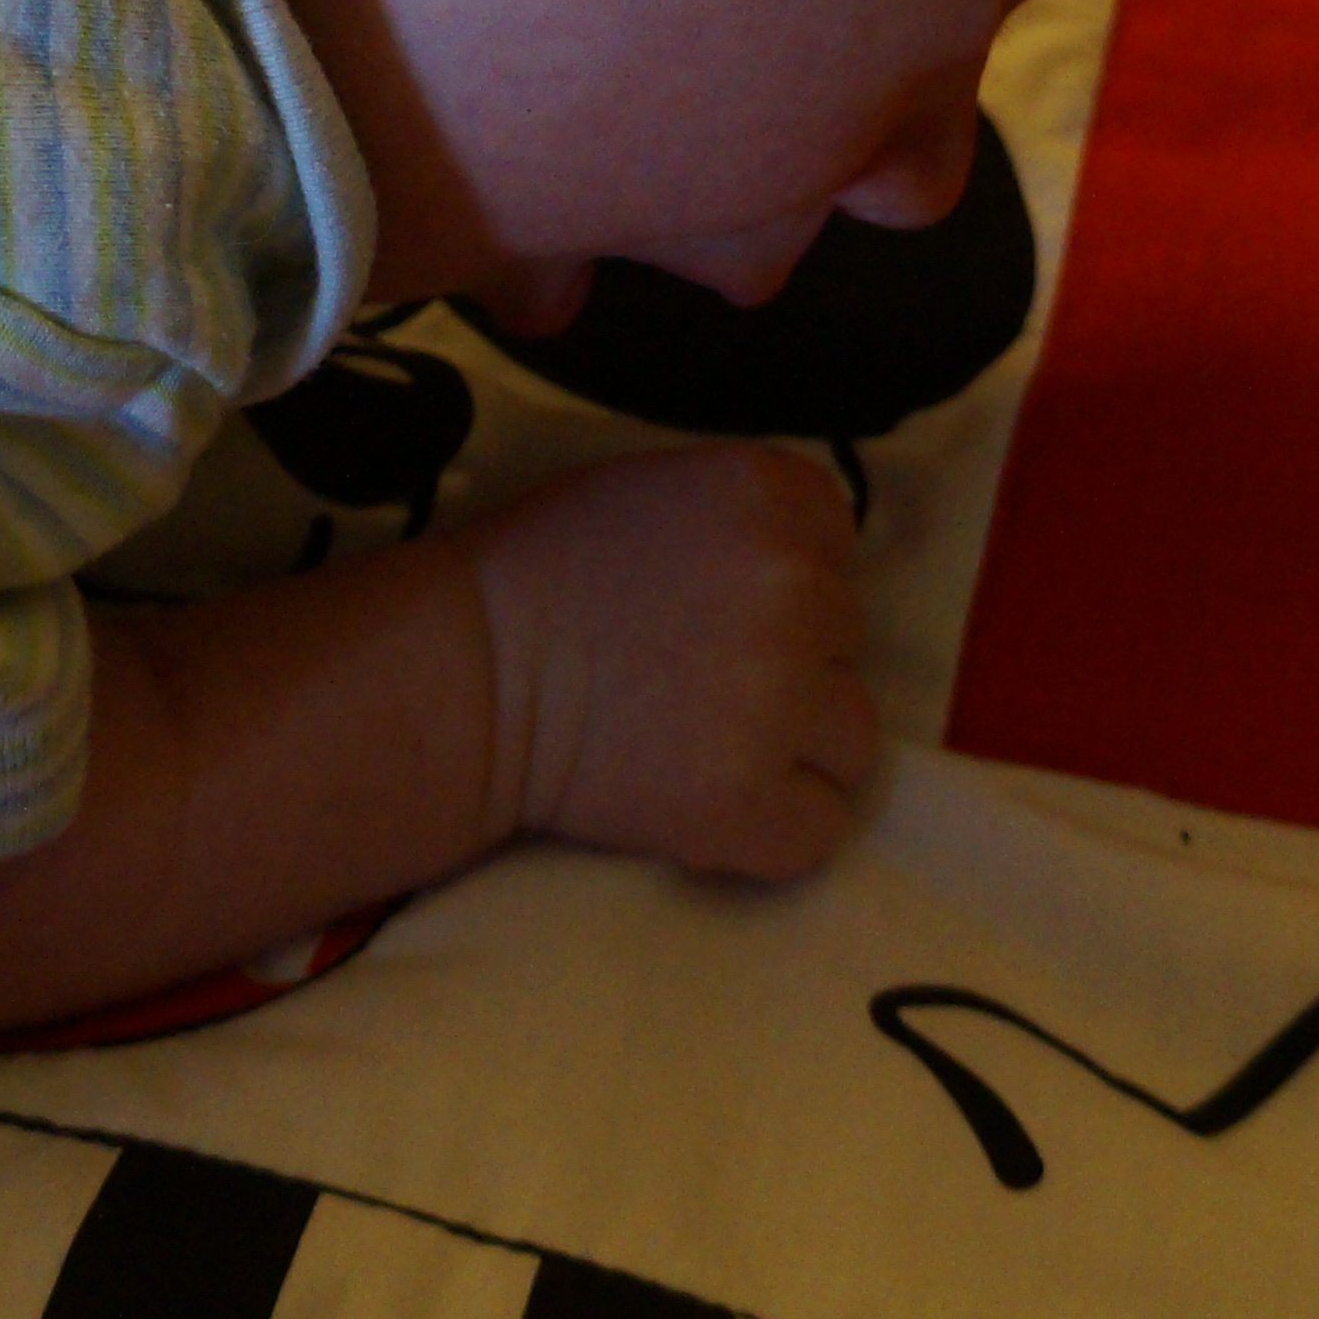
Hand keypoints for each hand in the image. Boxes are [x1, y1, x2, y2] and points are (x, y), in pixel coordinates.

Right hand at [462, 443, 877, 881]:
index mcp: (768, 497)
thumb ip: (749, 519)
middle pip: (846, 639)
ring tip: (706, 743)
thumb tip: (813, 569)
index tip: (719, 602)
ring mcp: (780, 700)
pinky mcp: (750, 800)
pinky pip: (818, 827)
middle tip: (696, 676)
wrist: (466, 675)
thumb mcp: (656, 491)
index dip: (784, 578)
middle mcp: (796, 588)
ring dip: (794, 747)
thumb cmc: (541, 571)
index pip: (838, 541)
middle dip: (788, 660)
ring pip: (852, 738)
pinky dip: (772, 827)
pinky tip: (708, 800)